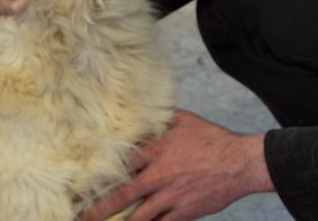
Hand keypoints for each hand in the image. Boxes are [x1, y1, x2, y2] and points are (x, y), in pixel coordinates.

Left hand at [78, 110, 272, 220]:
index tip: (78, 183)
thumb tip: (143, 108)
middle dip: (96, 208)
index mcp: (155, 150)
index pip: (118, 165)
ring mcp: (171, 196)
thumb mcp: (184, 120)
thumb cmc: (212, 139)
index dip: (96, 176)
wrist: (241, 163)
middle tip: (76, 216)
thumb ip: (160, 118)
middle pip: (120, 195)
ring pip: (137, 216)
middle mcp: (159, 175)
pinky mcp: (184, 212)